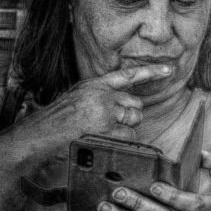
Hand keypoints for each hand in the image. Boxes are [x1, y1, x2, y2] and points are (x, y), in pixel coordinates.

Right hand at [9, 65, 170, 166]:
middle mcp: (102, 94)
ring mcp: (105, 109)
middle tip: (109, 124)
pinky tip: (102, 140)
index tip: (169, 69)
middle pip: (136, 104)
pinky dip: (120, 141)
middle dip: (129, 116)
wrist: (40, 134)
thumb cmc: (57, 120)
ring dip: (124, 129)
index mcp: (95, 85)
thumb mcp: (78, 98)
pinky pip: (128, 135)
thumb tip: (124, 104)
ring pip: (133, 120)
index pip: (128, 75)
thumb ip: (100, 96)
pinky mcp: (106, 126)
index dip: (151, 72)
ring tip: (101, 132)